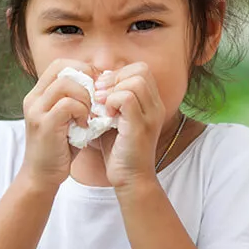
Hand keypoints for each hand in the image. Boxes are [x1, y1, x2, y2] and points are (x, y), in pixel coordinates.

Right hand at [19, 59, 92, 190]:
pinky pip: (68, 104)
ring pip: (66, 84)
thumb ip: (75, 99)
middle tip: (96, 99)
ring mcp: (36, 110)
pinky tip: (85, 125)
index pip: (60, 64)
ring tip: (89, 114)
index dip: (82, 69)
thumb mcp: (66, 118)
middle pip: (62, 69)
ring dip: (85, 97)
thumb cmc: (60, 146)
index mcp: (38, 94)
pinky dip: (82, 112)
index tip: (96, 86)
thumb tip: (100, 82)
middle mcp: (33, 98)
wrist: (42, 175)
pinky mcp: (44, 124)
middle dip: (86, 80)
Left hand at [94, 62, 166, 188]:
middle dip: (115, 77)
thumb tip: (92, 82)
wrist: (129, 179)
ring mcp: (151, 115)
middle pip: (141, 70)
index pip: (141, 69)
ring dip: (112, 89)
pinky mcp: (141, 126)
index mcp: (151, 102)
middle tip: (99, 95)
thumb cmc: (118, 150)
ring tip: (101, 105)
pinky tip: (105, 115)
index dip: (119, 73)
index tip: (102, 89)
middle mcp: (156, 106)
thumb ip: (108, 100)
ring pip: (135, 81)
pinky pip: (127, 98)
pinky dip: (112, 101)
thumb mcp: (113, 119)